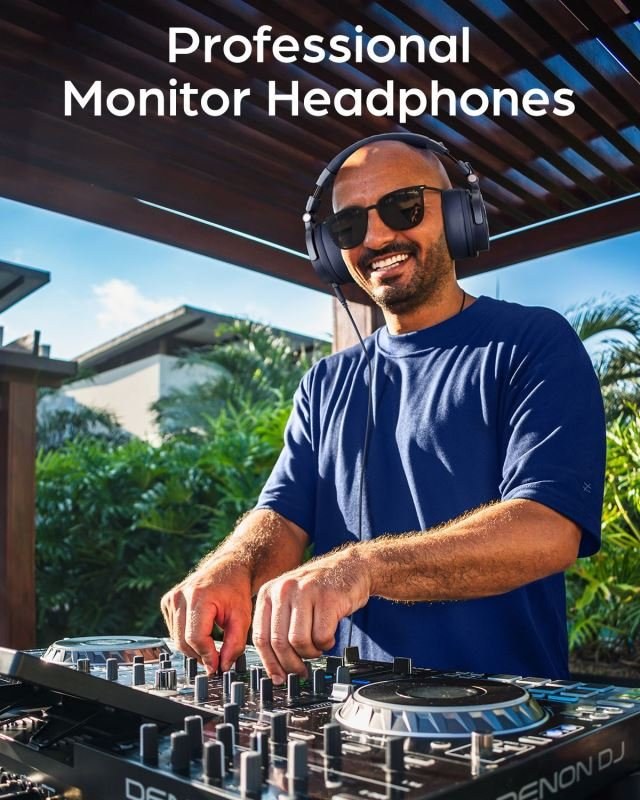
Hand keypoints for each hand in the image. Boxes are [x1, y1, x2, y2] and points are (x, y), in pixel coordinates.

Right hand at [161, 557, 252, 673]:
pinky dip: (187, 638)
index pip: (196, 637)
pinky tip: (202, 630)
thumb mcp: (243, 617)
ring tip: (212, 643)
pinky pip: (173, 632)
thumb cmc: (235, 589)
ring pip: (177, 640)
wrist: (228, 567)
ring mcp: (171, 598)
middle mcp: (181, 596)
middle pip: (184, 641)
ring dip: (194, 648)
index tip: (217, 665)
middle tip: (216, 659)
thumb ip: (235, 644)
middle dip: (201, 655)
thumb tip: (223, 667)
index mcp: (199, 596)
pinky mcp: (167, 602)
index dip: (207, 656)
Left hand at [252, 546, 369, 682]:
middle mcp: (283, 589)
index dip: (270, 663)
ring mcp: (305, 592)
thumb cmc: (320, 588)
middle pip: (280, 643)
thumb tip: (273, 665)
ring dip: (311, 652)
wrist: (351, 566)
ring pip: (299, 642)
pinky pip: (322, 636)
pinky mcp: (327, 598)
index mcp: (268, 592)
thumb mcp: (290, 598)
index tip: (278, 677)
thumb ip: (277, 624)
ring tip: (318, 646)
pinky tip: (330, 635)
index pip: (261, 637)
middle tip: (302, 670)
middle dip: (292, 664)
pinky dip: (327, 643)